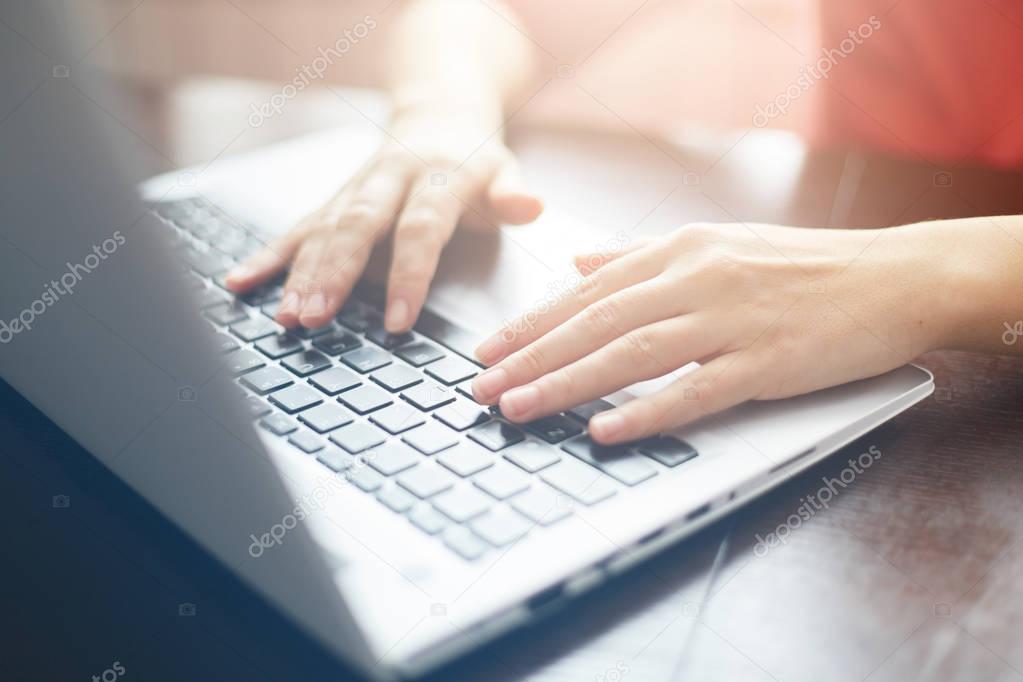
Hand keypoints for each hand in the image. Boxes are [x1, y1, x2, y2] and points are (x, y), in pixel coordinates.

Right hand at [224, 115, 542, 330]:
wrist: (439, 115)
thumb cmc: (475, 159)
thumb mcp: (503, 170)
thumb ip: (511, 194)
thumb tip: (529, 205)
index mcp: (435, 177)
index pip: (420, 228)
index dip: (409, 273)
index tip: (398, 321)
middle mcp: (388, 179)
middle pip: (356, 226)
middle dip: (334, 273)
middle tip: (315, 316)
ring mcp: (356, 188)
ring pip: (322, 229)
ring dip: (299, 273)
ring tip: (285, 316)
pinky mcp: (333, 198)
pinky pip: (297, 226)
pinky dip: (268, 256)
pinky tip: (241, 281)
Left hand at [471, 222, 946, 443]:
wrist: (894, 278)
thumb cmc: (803, 266)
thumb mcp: (718, 243)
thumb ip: (642, 256)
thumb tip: (579, 262)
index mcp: (681, 250)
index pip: (587, 292)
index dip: (531, 324)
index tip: (488, 351)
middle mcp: (697, 279)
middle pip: (596, 322)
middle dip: (530, 358)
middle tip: (480, 389)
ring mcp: (732, 320)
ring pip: (631, 353)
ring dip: (567, 383)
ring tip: (518, 409)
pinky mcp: (767, 362)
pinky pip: (696, 390)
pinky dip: (647, 411)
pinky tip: (605, 430)